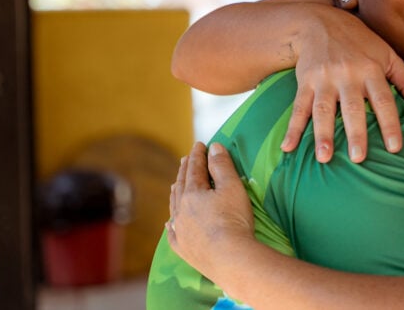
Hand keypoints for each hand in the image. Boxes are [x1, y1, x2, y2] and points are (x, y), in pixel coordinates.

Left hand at [167, 142, 254, 278]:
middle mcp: (181, 210)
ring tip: (175, 184)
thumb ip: (221, 166)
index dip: (198, 155)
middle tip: (186, 160)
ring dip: (175, 192)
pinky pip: (172, 233)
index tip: (199, 145)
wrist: (229, 258)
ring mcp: (180, 230)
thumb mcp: (232, 187)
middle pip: (181, 185)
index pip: (194, 169)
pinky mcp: (183, 248)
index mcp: (192, 193)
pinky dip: (170, 224)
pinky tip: (169, 222)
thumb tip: (213, 147)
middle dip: (185, 170)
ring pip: (174, 207)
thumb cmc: (234, 219)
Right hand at [280, 4, 403, 161]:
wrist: (320, 22)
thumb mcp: (388, 55)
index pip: (384, 100)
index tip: (395, 148)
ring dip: (322, 134)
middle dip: (355, 133)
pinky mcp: (305, 82)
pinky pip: (298, 107)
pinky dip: (292, 128)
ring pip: (323, 110)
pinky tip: (287, 147)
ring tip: (323, 158)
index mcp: (372, 70)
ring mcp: (324, 79)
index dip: (390, 124)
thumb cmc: (360, 43)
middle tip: (358, 158)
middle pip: (353, 108)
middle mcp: (348, 74)